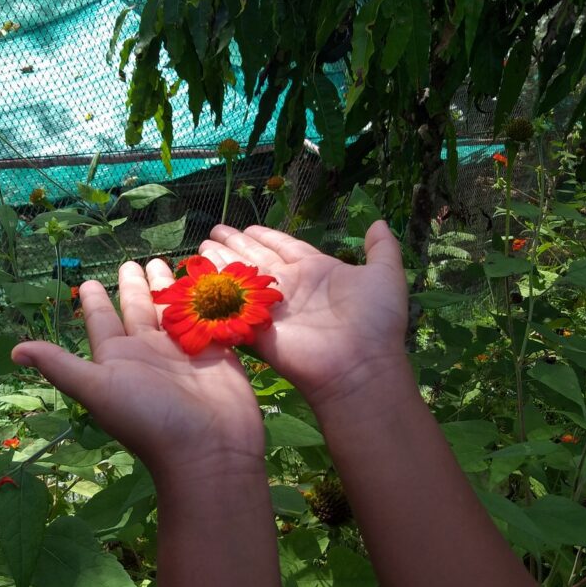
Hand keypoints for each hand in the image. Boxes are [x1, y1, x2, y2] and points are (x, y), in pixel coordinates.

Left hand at [11, 260, 263, 481]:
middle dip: (134, 286)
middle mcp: (149, 351)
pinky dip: (204, 300)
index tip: (87, 282)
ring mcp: (184, 350)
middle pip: (138, 309)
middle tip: (131, 262)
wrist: (208, 448)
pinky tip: (204, 281)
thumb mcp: (98, 390)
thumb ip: (61, 366)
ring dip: (168, 288)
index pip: (102, 320)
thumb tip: (15, 351)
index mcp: (118, 357)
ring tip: (164, 264)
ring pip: (172, 310)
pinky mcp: (217, 350)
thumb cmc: (149, 419)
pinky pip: (208, 318)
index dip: (93, 302)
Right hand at [200, 221, 408, 405]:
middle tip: (213, 231)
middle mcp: (292, 287)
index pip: (285, 247)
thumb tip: (378, 222)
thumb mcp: (386, 276)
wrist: (359, 365)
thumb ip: (382, 248)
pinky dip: (216, 291)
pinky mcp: (257, 329)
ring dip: (222, 261)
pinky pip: (233, 307)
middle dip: (235, 245)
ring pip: (241, 278)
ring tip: (202, 246)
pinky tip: (199, 274)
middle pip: (257, 259)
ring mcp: (272, 308)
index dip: (266, 236)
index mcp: (317, 270)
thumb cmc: (375, 320)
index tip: (246, 226)